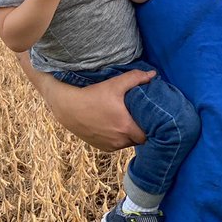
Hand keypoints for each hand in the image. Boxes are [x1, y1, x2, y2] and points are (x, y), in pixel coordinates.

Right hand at [20, 57, 151, 149]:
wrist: (68, 107)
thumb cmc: (92, 96)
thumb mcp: (114, 84)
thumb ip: (135, 78)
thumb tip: (153, 74)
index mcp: (126, 127)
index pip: (147, 135)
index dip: (151, 129)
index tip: (151, 120)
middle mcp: (119, 140)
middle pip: (139, 140)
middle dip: (141, 131)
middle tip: (140, 119)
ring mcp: (110, 145)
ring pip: (127, 144)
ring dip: (130, 136)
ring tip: (128, 123)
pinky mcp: (101, 147)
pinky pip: (116, 146)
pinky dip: (118, 139)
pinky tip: (115, 127)